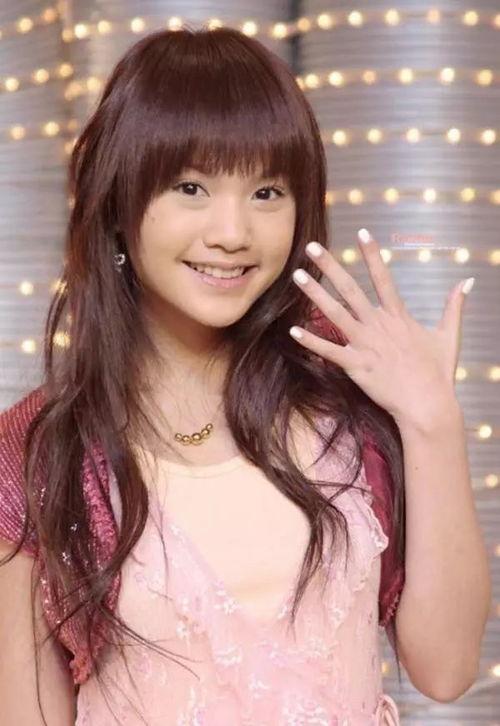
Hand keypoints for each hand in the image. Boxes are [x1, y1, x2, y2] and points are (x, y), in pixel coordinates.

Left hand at [290, 229, 472, 425]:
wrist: (428, 405)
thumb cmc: (438, 373)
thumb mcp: (448, 335)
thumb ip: (453, 306)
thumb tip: (467, 281)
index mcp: (398, 316)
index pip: (383, 278)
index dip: (372, 254)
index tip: (362, 232)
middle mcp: (379, 325)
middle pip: (350, 290)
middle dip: (330, 266)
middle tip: (312, 247)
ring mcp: (366, 345)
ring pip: (335, 314)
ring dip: (315, 294)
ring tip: (297, 276)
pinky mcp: (356, 366)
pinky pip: (329, 351)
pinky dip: (311, 341)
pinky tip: (292, 330)